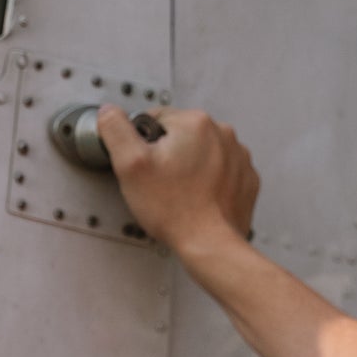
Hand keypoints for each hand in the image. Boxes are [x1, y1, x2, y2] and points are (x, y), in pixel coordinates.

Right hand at [100, 105, 259, 263]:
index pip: (156, 118)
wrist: (211, 244)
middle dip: (168, 154)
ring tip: (180, 191)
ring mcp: (238, 156)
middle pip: (180, 135)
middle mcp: (222, 133)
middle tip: (161, 182)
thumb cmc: (175, 209)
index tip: (146, 165)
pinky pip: (221, 170)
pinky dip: (209, 180)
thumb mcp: (130, 165)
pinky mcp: (246, 177)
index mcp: (195, 123)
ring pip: (201, 152)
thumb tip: (109, 112)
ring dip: (190, 166)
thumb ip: (116, 130)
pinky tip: (198, 196)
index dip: (143, 143)